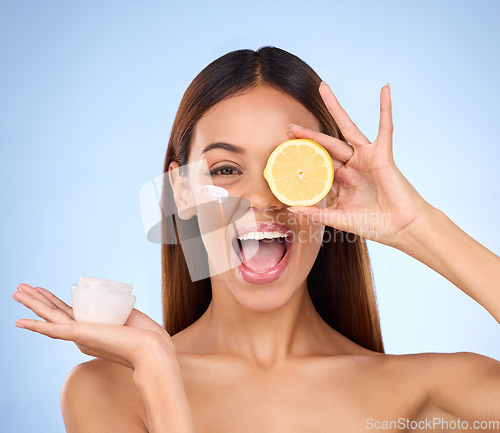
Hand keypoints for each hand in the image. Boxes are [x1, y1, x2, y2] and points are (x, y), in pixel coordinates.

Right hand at [12, 284, 175, 370]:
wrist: (152, 349)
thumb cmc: (146, 336)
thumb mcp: (129, 315)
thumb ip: (120, 311)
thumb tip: (121, 304)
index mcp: (91, 329)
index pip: (66, 312)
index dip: (53, 300)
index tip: (42, 290)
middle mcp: (81, 335)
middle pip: (54, 313)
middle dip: (36, 299)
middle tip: (19, 287)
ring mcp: (80, 336)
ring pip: (49, 317)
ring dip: (32, 304)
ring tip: (16, 292)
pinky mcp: (82, 336)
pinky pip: (53, 331)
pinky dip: (35, 326)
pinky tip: (21, 322)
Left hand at [287, 82, 432, 246]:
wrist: (400, 228)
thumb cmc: (374, 224)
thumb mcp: (339, 218)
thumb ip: (317, 213)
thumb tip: (292, 208)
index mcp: (340, 180)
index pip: (317, 164)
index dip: (303, 158)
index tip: (284, 152)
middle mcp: (351, 166)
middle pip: (327, 144)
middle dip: (309, 135)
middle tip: (290, 127)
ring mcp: (366, 158)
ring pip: (347, 128)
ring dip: (336, 108)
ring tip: (323, 88)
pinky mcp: (382, 154)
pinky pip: (385, 127)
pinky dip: (385, 108)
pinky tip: (385, 89)